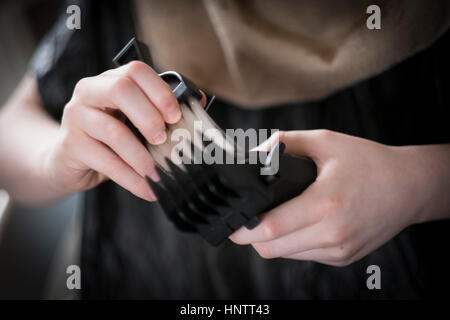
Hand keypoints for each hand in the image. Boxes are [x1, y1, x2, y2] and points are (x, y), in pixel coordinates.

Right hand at [39, 61, 203, 200]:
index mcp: (110, 80)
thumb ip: (160, 112)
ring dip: (142, 157)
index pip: (136, 71)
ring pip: (114, 131)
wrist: (68, 161)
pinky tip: (147, 189)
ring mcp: (76, 116)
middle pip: (121, 90)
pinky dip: (132, 179)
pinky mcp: (71, 144)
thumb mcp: (134, 121)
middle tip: (164, 140)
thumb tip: (198, 102)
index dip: (160, 92)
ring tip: (159, 173)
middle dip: (149, 117)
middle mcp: (90, 92)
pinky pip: (106, 162)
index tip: (176, 116)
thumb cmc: (109, 139)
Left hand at [230, 130, 429, 265]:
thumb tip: (257, 153)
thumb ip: (286, 143)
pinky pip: (303, 256)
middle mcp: (332, 232)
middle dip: (253, 236)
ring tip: (275, 219)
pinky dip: (292, 244)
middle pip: (272, 248)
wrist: (409, 187)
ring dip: (272, 241)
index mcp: (326, 203)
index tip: (232, 225)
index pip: (272, 227)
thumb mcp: (326, 141)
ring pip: (285, 255)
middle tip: (250, 219)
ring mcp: (338, 249)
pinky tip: (299, 225)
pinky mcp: (342, 257)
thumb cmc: (369, 163)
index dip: (244, 230)